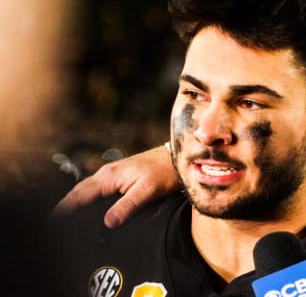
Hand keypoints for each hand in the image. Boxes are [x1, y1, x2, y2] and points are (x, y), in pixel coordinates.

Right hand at [52, 145, 179, 227]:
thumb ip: (127, 206)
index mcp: (109, 176)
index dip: (65, 208)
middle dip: (66, 205)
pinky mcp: (121, 177)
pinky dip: (89, 198)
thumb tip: (107, 222)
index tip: (52, 221)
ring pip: (89, 189)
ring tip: (67, 218)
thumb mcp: (146, 191)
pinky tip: (91, 208)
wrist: (176, 159)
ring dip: (77, 201)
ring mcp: (113, 174)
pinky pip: (99, 189)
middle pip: (80, 191)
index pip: (80, 194)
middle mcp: (107, 173)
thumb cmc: (164, 172)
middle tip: (54, 223)